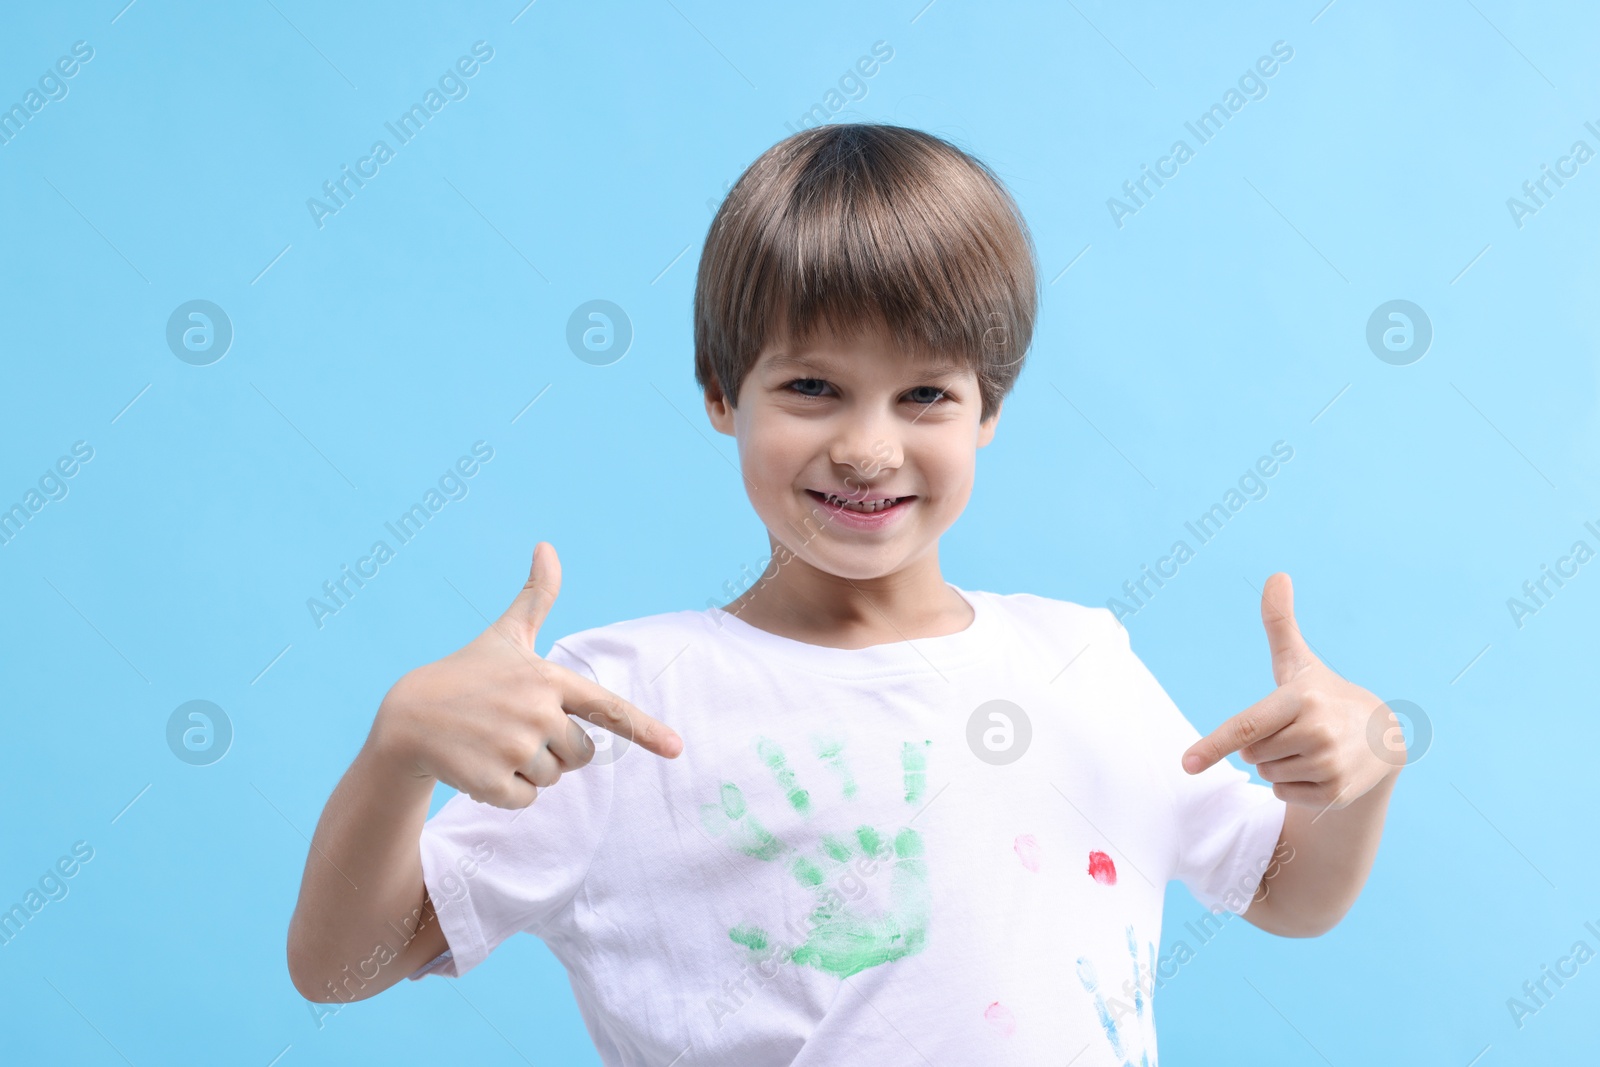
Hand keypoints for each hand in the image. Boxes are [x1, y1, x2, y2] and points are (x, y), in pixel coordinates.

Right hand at [371, 542, 680, 808]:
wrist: (409, 716)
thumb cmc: (467, 674)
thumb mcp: (506, 636)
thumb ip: (537, 597)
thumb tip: (547, 545)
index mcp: (549, 680)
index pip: (608, 709)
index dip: (646, 730)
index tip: (677, 748)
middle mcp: (538, 713)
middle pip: (582, 755)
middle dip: (555, 749)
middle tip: (514, 727)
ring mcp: (515, 749)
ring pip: (554, 779)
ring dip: (529, 770)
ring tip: (494, 743)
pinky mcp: (493, 783)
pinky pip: (526, 801)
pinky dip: (506, 792)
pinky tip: (481, 766)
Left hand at [1181, 573, 1399, 809]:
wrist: (1382, 737)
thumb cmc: (1324, 694)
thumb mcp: (1300, 661)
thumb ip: (1280, 623)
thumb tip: (1277, 575)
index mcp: (1300, 698)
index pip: (1247, 726)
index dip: (1213, 745)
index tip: (1186, 763)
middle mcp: (1316, 732)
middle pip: (1249, 752)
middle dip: (1261, 744)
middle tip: (1294, 729)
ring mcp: (1328, 765)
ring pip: (1265, 774)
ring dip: (1277, 765)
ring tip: (1310, 747)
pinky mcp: (1334, 794)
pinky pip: (1282, 794)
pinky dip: (1292, 785)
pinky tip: (1319, 768)